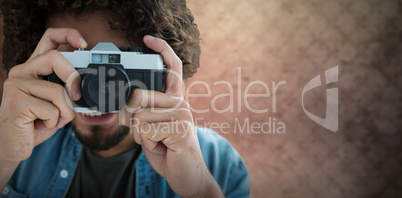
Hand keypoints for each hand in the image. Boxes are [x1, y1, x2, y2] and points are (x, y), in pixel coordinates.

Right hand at [0, 28, 85, 165]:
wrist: (12, 146)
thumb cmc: (37, 122)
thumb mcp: (56, 102)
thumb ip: (67, 89)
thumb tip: (89, 83)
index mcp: (34, 68)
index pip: (49, 39)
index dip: (68, 35)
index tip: (83, 43)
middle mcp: (22, 71)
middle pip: (55, 58)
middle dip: (73, 78)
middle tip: (76, 96)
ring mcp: (16, 85)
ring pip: (58, 90)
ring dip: (65, 112)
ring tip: (52, 120)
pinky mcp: (15, 101)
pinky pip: (52, 109)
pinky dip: (55, 122)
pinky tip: (40, 125)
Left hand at [120, 36, 222, 196]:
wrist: (187, 176)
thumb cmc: (168, 150)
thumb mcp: (154, 128)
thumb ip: (145, 112)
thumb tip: (127, 102)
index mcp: (175, 99)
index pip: (172, 68)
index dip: (162, 50)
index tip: (148, 38)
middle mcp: (181, 102)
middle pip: (139, 95)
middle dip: (130, 117)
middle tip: (140, 132)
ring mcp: (182, 114)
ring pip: (139, 116)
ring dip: (140, 136)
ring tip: (156, 142)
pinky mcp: (180, 128)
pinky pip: (146, 130)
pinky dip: (147, 144)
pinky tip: (161, 148)